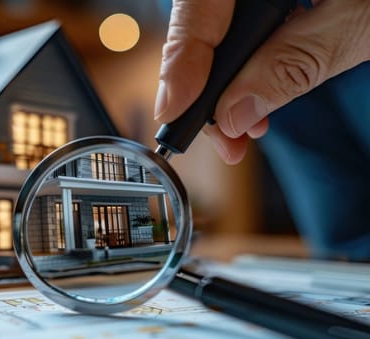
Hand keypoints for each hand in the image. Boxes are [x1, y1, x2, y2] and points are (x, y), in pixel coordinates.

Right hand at [154, 0, 369, 163]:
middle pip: (206, 21)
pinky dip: (250, 66)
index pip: (200, 5)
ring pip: (223, 29)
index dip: (181, 61)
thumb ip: (294, 62)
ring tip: (243, 129)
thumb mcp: (363, 21)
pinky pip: (249, 27)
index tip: (176, 112)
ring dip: (228, 83)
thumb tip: (236, 111)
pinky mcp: (280, 0)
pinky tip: (256, 97)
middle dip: (207, 83)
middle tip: (221, 137)